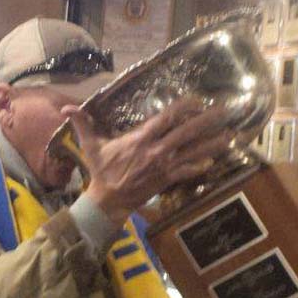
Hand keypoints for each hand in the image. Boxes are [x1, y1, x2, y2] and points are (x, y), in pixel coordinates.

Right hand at [62, 97, 231, 225]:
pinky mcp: (166, 180)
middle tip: (225, 110)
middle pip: (186, 131)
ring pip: (193, 151)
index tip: (197, 98)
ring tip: (232, 134)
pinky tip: (214, 161)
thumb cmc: (101, 170)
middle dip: (207, 120)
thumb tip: (66, 109)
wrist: (108, 199)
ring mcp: (163, 166)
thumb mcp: (91, 145)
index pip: (166, 118)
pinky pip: (187, 172)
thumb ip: (82, 124)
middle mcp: (156, 150)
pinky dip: (200, 166)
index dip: (184, 106)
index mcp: (140, 138)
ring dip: (213, 142)